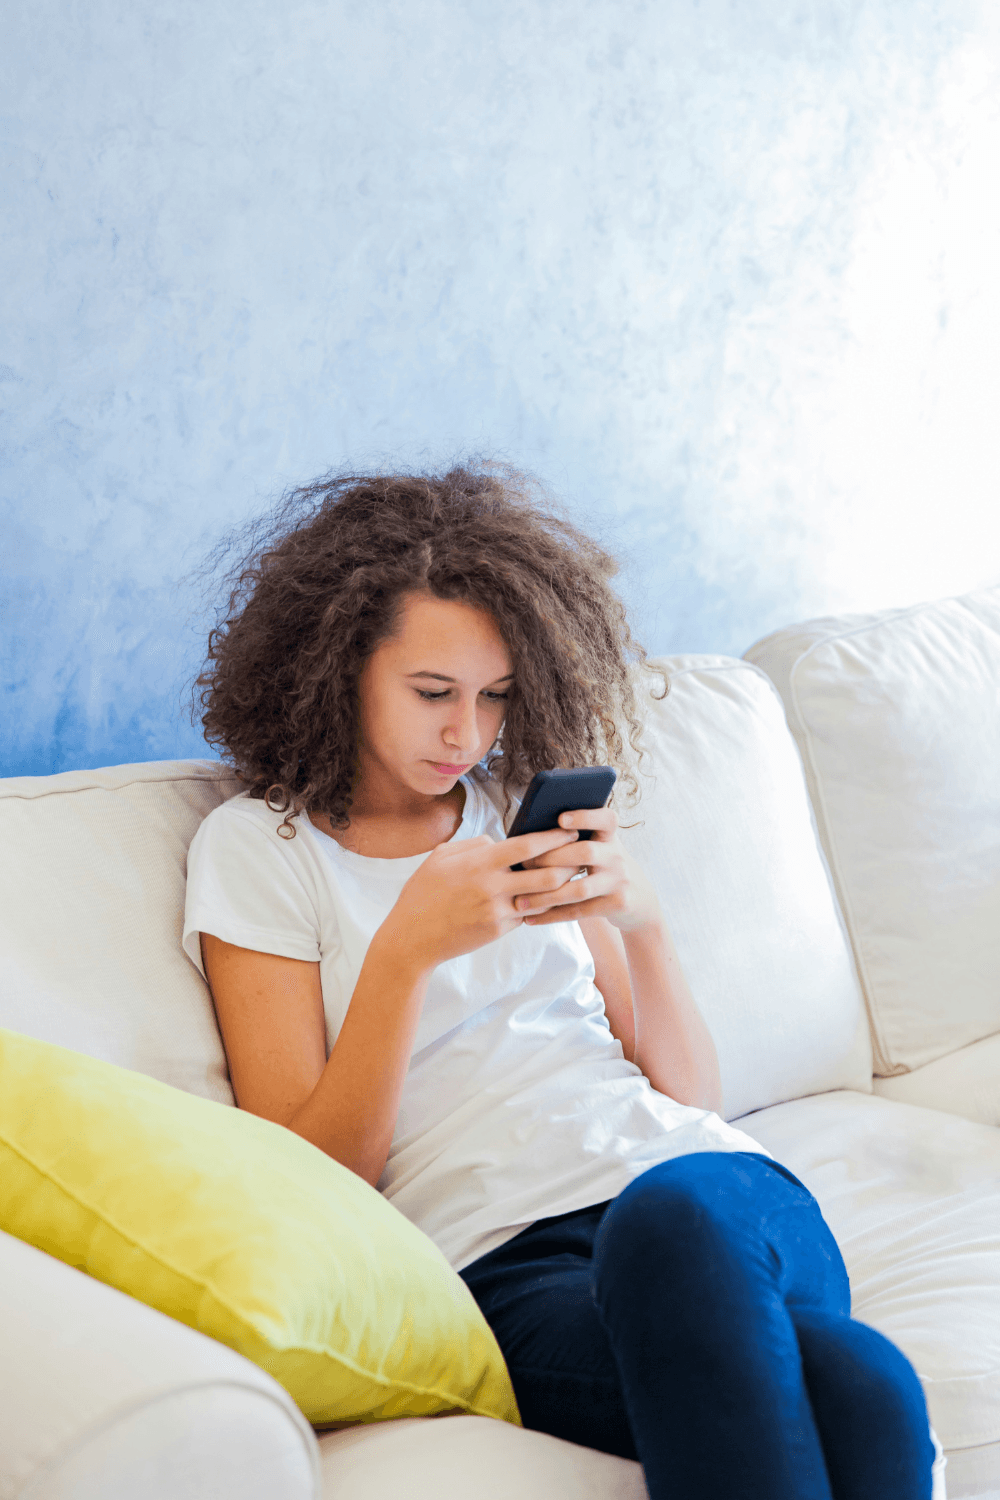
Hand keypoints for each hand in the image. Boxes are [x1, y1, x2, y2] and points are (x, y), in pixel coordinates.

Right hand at [383, 826, 584, 971]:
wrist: (411, 938)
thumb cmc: (423, 893)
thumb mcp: (440, 858)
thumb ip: (474, 845)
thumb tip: (499, 841)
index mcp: (480, 863)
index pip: (527, 846)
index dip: (553, 837)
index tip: (570, 831)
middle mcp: (492, 887)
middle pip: (547, 874)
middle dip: (570, 864)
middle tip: (582, 855)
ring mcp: (497, 912)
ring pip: (543, 898)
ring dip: (561, 887)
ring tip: (572, 876)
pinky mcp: (498, 931)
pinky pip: (527, 915)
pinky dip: (539, 905)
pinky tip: (547, 898)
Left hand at [512, 807, 659, 933]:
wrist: (640, 902)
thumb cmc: (605, 869)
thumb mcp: (602, 849)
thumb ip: (576, 842)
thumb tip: (528, 837)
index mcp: (610, 837)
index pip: (606, 818)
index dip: (585, 816)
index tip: (561, 818)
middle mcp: (617, 856)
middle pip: (585, 853)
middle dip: (551, 858)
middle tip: (523, 864)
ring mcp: (619, 881)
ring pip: (579, 889)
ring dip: (546, 896)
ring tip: (519, 901)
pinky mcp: (617, 904)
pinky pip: (579, 911)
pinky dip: (552, 916)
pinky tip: (530, 919)